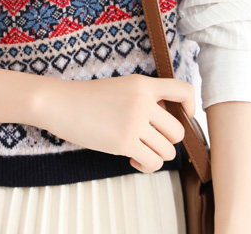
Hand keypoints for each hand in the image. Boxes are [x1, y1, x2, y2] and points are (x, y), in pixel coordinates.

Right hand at [33, 73, 194, 172]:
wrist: (60, 103)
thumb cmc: (88, 97)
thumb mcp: (121, 87)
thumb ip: (145, 98)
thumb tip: (166, 117)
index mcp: (143, 84)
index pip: (183, 90)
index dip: (190, 106)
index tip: (183, 115)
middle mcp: (142, 101)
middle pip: (178, 131)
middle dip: (168, 141)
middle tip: (151, 140)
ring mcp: (134, 122)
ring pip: (168, 151)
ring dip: (156, 155)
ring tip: (139, 150)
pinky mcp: (124, 142)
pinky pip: (152, 162)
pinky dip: (145, 165)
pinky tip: (132, 158)